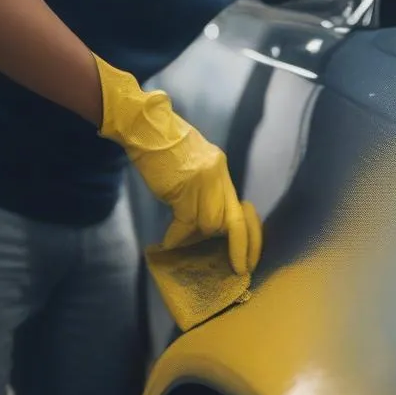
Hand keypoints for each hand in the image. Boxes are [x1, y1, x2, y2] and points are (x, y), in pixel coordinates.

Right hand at [93, 54, 261, 273]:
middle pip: (233, 220)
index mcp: (220, 168)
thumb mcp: (192, 163)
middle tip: (238, 268)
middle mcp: (218, 174)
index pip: (244, 208)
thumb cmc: (161, 144)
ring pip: (209, 224)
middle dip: (238, 247)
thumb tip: (204, 220)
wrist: (145, 126)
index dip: (250, 235)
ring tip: (179, 241)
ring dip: (194, 238)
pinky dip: (177, 236)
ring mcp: (204, 181)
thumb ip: (203, 187)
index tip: (250, 257)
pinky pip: (187, 223)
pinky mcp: (186, 188)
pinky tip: (168, 242)